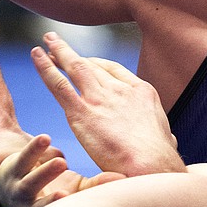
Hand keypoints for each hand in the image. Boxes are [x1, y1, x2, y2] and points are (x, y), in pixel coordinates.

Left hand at [0, 134, 125, 206]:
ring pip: (30, 182)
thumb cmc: (54, 188)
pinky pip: (25, 157)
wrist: (14, 180)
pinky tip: (46, 139)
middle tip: (64, 194)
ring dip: (45, 173)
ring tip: (62, 162)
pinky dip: (35, 149)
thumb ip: (99, 186)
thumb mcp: (76, 190)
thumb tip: (126, 178)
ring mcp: (19, 187)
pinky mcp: (14, 166)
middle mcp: (30, 206)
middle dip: (50, 202)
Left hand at [32, 33, 184, 175]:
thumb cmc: (161, 161)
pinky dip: (45, 68)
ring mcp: (99, 99)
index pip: (114, 71)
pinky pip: (59, 85)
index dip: (97, 64)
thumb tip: (169, 139)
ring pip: (75, 67)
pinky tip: (36, 56)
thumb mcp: (167, 139)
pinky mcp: (81, 113)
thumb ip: (164, 135)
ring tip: (46, 40)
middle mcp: (119, 90)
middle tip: (58, 43)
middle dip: (73, 54)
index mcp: (141, 92)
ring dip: (59, 52)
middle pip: (92, 66)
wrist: (151, 166)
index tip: (87, 61)